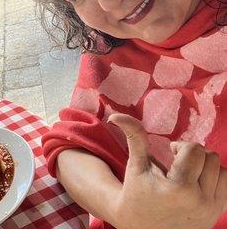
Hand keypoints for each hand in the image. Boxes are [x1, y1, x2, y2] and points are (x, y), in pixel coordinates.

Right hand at [108, 113, 226, 228]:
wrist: (140, 227)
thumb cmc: (136, 193)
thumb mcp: (135, 166)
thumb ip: (134, 138)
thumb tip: (116, 116)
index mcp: (178, 188)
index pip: (195, 150)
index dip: (181, 146)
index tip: (170, 154)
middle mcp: (199, 201)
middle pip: (211, 157)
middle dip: (194, 154)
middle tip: (178, 163)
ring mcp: (210, 210)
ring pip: (222, 171)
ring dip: (206, 166)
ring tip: (188, 173)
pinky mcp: (216, 215)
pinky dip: (215, 179)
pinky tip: (197, 182)